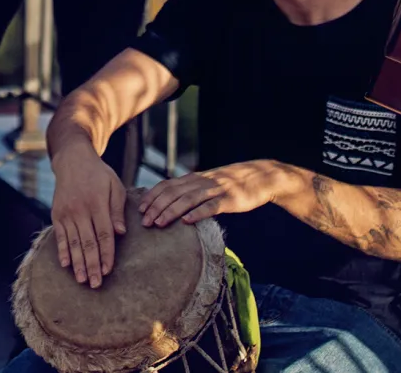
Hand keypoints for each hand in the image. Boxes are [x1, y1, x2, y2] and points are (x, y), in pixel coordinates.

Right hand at [49, 145, 127, 287]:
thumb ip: (117, 210)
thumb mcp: (115, 186)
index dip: (106, 254)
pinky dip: (62, 251)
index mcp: (97, 203)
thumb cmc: (99, 175)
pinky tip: (66, 265)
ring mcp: (66, 212)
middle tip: (96, 284)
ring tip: (82, 280)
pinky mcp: (56, 214)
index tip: (109, 271)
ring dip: (77, 263)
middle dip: (92, 265)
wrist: (72, 160)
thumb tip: (120, 233)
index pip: (103, 234)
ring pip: (72, 242)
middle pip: (87, 242)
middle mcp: (80, 209)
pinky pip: (60, 236)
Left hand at [138, 160, 294, 227]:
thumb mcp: (208, 184)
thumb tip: (170, 203)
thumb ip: (191, 190)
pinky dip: (197, 213)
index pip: (167, 185)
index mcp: (194, 178)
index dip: (152, 196)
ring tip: (158, 223)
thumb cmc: (231, 184)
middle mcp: (201, 182)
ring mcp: (215, 189)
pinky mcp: (229, 199)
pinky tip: (186, 221)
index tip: (139, 209)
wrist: (261, 177)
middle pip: (173, 192)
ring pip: (188, 199)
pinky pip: (211, 206)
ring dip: (171, 211)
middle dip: (156, 207)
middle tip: (144, 222)